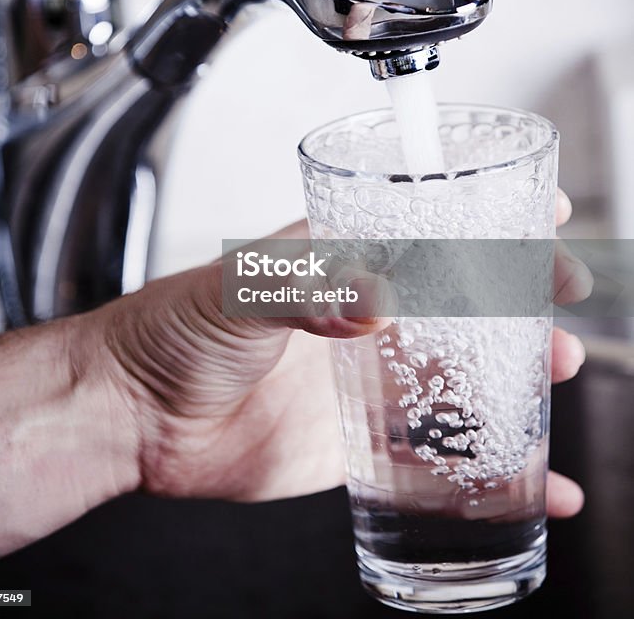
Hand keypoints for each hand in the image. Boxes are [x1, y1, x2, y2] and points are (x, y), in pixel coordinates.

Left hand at [98, 188, 588, 513]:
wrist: (134, 414)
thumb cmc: (172, 330)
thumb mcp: (238, 290)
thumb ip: (305, 291)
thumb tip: (375, 305)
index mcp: (338, 261)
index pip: (425, 228)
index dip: (486, 218)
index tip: (541, 211)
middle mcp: (361, 314)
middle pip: (460, 298)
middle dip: (518, 294)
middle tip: (561, 299)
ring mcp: (364, 377)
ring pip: (461, 372)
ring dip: (516, 372)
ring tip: (558, 372)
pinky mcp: (359, 439)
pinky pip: (435, 455)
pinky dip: (485, 470)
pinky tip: (533, 484)